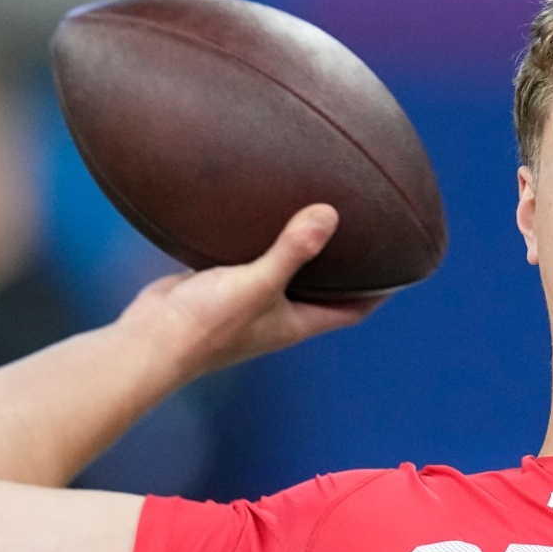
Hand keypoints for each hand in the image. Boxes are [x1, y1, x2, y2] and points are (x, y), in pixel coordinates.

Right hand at [120, 204, 383, 377]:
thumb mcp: (256, 284)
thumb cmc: (206, 325)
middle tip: (364, 228)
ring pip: (284, 272)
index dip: (380, 292)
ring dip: (300, 250)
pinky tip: (259, 211)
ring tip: (316, 211)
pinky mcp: (219, 285)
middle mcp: (278, 314)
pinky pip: (248, 258)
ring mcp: (248, 301)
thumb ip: (291, 251)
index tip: (402, 266)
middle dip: (345, 265)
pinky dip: (259, 240)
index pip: (353, 310)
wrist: (150, 340)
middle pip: (324, 289)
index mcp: (297, 322)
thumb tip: (329, 215)